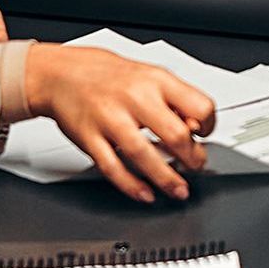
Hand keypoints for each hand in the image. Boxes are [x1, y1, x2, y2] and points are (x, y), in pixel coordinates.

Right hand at [19, 43, 214, 204]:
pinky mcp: (89, 138)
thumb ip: (174, 99)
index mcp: (156, 80)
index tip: (204, 136)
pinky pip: (113, 168)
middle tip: (194, 166)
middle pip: (176, 135)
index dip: (208, 126)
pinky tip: (145, 194)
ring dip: (167, 179)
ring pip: (144, 155)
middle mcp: (134, 98)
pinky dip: (132, 186)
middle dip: (192, 158)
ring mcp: (110, 119)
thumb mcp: (148, 75)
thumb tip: (197, 128)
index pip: (198, 106)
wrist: (61, 73)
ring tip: (179, 190)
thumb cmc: (108, 76)